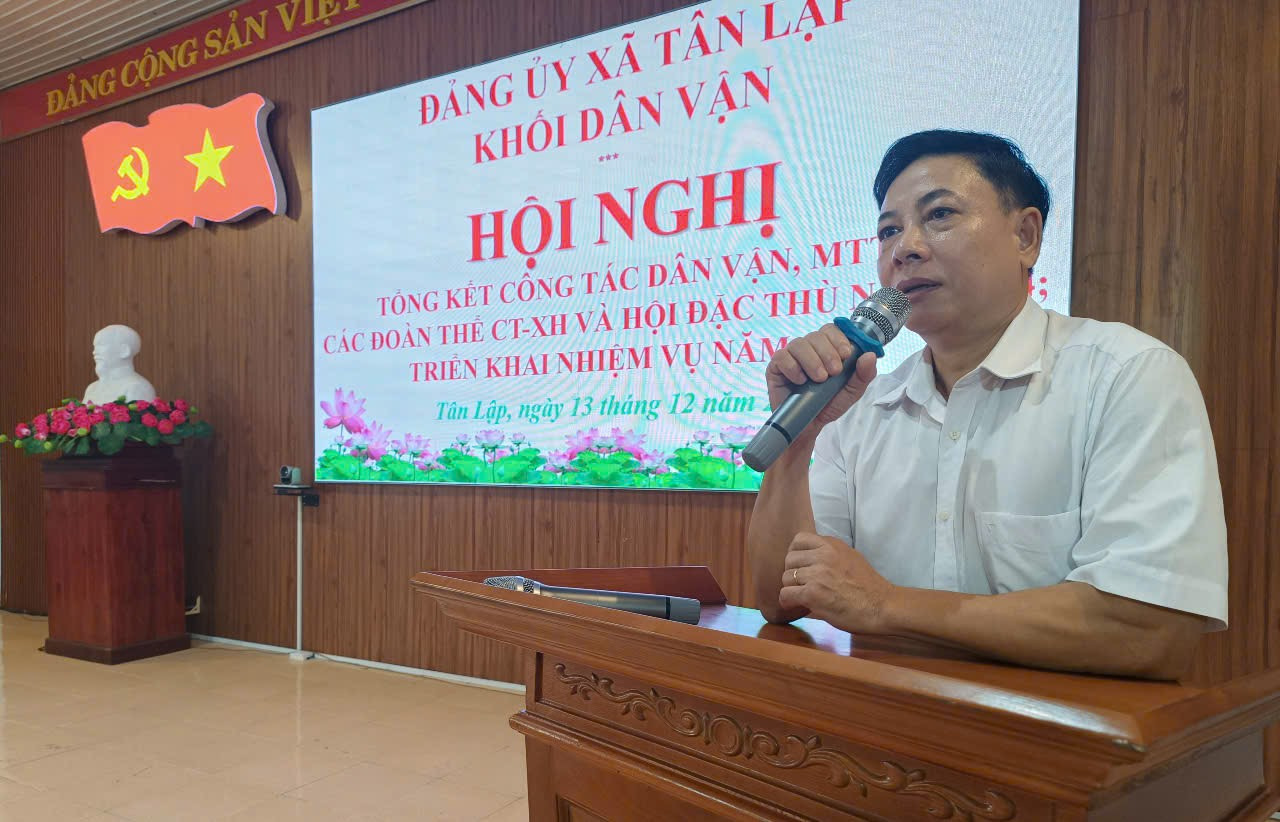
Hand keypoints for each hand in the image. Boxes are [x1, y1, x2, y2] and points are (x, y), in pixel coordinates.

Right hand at [764, 325, 877, 431]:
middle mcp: (808, 349)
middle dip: (828, 353)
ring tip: (819, 379)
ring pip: (799, 344)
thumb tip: (870, 355)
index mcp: (826, 349)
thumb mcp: (851, 392)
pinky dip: (793, 368)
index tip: (846, 354)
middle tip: (834, 373)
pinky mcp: (776, 367)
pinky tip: (801, 381)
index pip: (831, 330)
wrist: (809, 426)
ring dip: (812, 360)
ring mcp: (790, 356)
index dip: (838, 338)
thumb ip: (863, 375)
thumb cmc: (828, 405)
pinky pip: (782, 357)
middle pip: (816, 335)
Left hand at [779, 533, 894, 633]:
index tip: (800, 566)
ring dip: (791, 589)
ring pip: (786, 577)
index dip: (795, 554)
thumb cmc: (870, 588)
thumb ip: (830, 556)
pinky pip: (786, 594)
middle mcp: (823, 555)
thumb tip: (810, 562)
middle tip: (801, 585)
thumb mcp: (851, 558)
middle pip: (789, 559)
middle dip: (792, 573)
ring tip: (801, 597)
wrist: (882, 607)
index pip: (799, 539)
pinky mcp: (813, 593)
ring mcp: (817, 573)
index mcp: (832, 545)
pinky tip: (796, 606)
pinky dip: (787, 602)